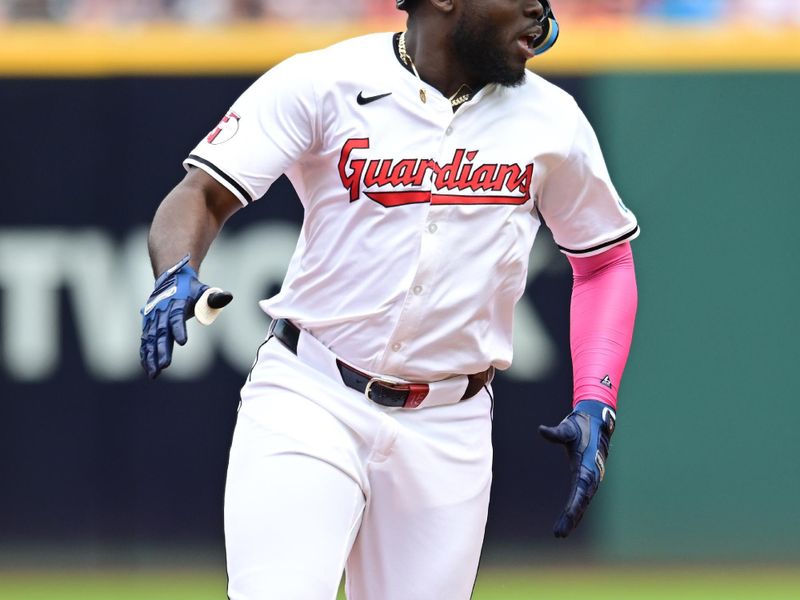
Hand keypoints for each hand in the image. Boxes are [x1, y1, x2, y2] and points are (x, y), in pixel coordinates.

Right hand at [139, 254, 209, 378]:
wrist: (171, 278)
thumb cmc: (191, 288)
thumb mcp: (203, 290)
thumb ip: (213, 297)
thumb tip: (227, 296)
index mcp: (176, 302)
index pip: (176, 317)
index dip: (179, 328)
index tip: (182, 342)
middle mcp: (161, 310)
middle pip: (161, 332)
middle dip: (162, 349)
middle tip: (164, 365)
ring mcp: (152, 317)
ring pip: (150, 339)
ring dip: (151, 356)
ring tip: (154, 373)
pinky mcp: (148, 323)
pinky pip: (145, 340)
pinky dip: (145, 354)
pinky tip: (148, 368)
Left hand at [538, 400, 615, 537]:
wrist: (596, 421)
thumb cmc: (580, 425)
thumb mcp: (568, 428)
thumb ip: (556, 432)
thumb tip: (541, 430)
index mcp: (587, 465)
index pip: (580, 489)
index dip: (575, 504)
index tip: (569, 516)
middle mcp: (591, 475)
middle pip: (581, 501)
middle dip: (571, 518)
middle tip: (559, 534)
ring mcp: (591, 477)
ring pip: (582, 502)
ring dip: (573, 518)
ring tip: (560, 533)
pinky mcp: (588, 477)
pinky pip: (581, 497)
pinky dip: (575, 509)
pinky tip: (568, 520)